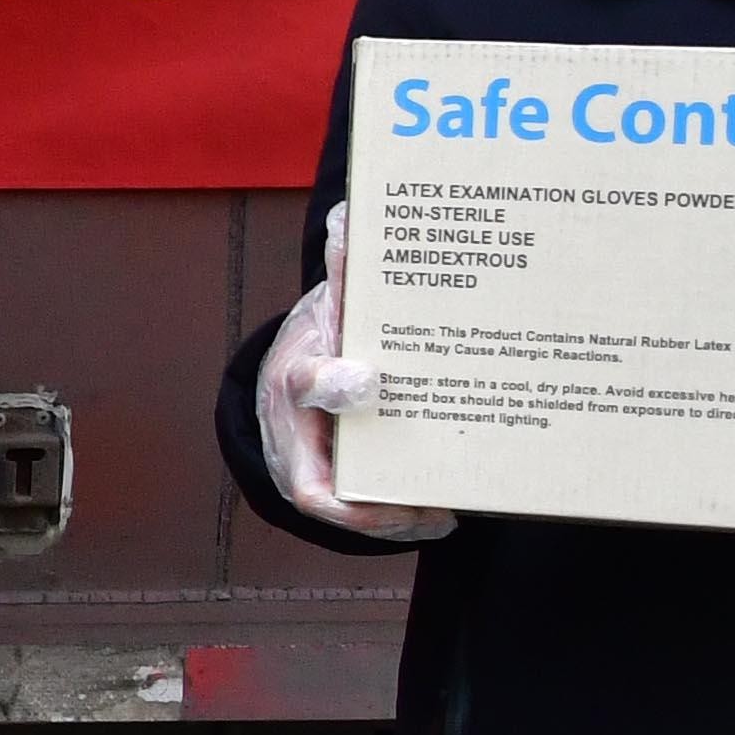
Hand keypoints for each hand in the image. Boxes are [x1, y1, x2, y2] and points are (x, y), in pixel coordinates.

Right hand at [251, 235, 450, 547]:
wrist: (292, 379)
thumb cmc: (319, 343)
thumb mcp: (330, 305)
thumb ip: (346, 270)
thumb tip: (351, 216)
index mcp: (292, 378)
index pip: (303, 381)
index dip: (332, 384)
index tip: (367, 377)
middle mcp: (290, 434)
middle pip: (316, 483)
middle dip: (369, 500)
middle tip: (420, 497)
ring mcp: (307, 469)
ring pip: (342, 510)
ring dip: (392, 518)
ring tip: (444, 512)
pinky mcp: (330, 492)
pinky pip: (359, 515)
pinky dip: (398, 519)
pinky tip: (443, 512)